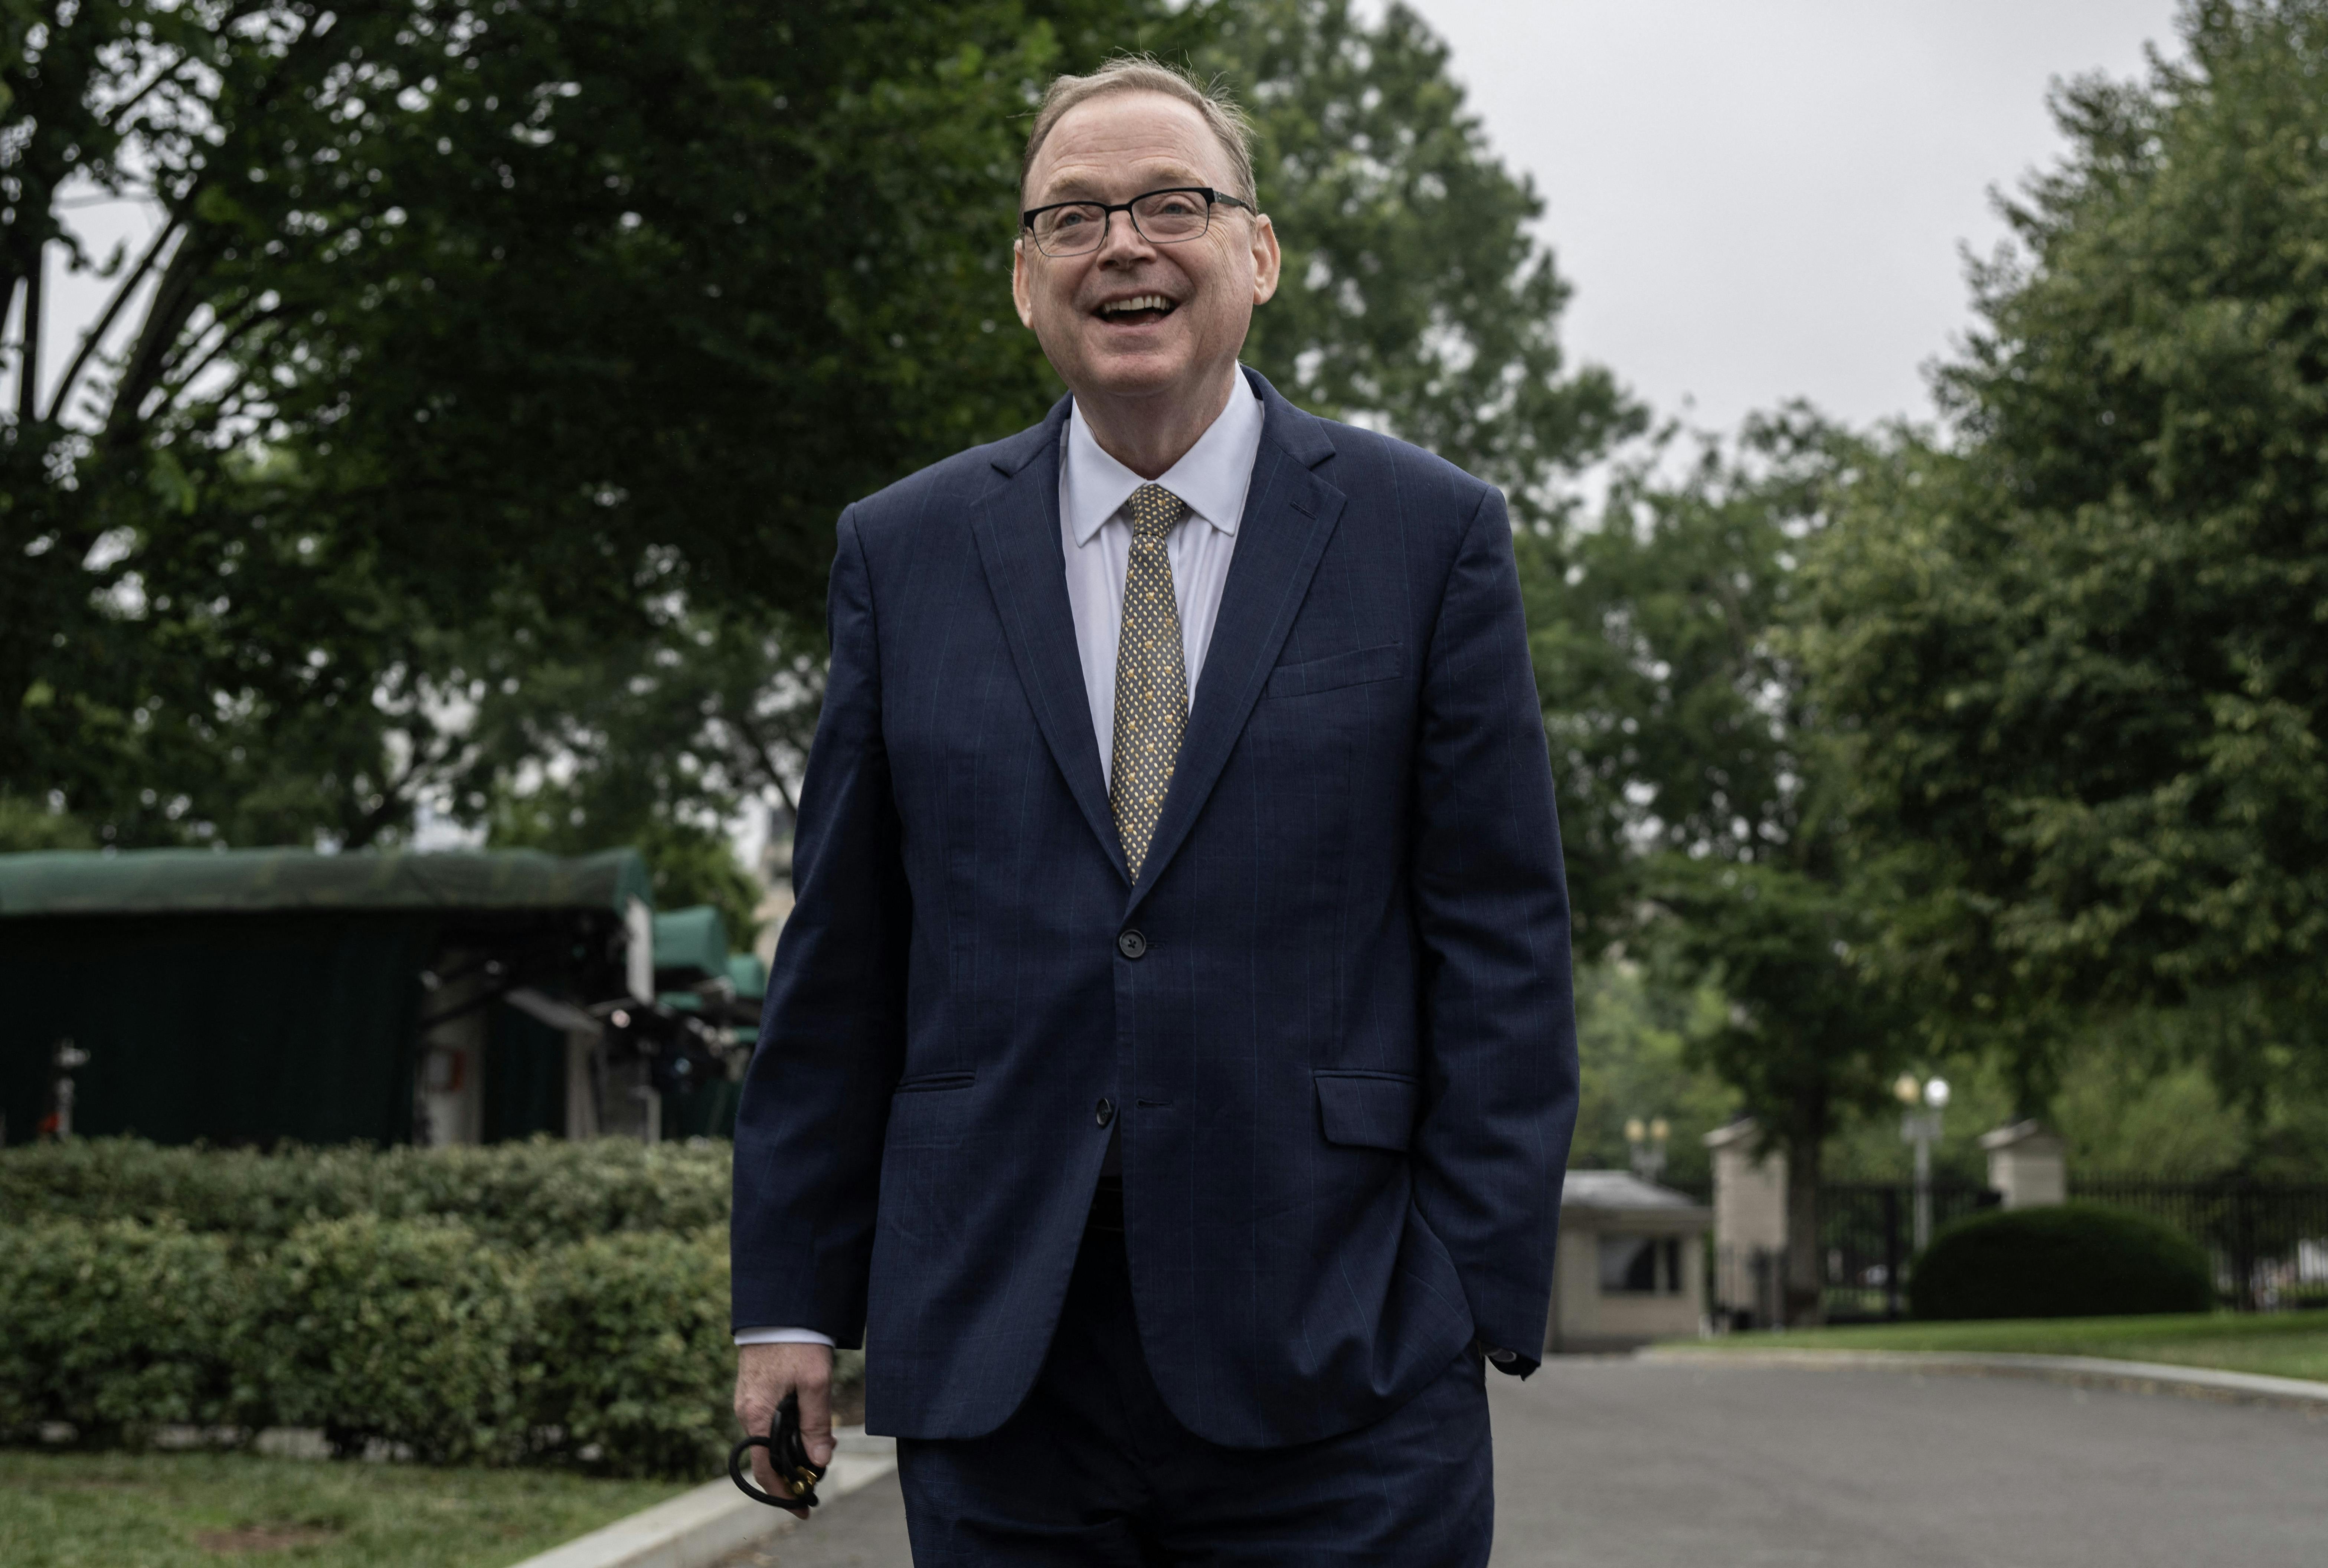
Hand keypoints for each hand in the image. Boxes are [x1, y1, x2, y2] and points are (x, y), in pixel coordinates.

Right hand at [734, 1341, 835, 1517]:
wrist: (781, 1306)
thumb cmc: (798, 1340)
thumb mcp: (815, 1382)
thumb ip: (815, 1423)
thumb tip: (818, 1462)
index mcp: (756, 1414)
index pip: (764, 1468)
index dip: (782, 1492)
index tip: (801, 1508)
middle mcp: (745, 1411)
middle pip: (767, 1456)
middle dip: (793, 1469)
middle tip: (822, 1469)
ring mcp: (747, 1400)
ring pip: (769, 1438)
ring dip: (793, 1447)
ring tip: (823, 1443)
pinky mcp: (754, 1390)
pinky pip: (768, 1421)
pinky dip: (786, 1430)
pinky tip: (809, 1422)